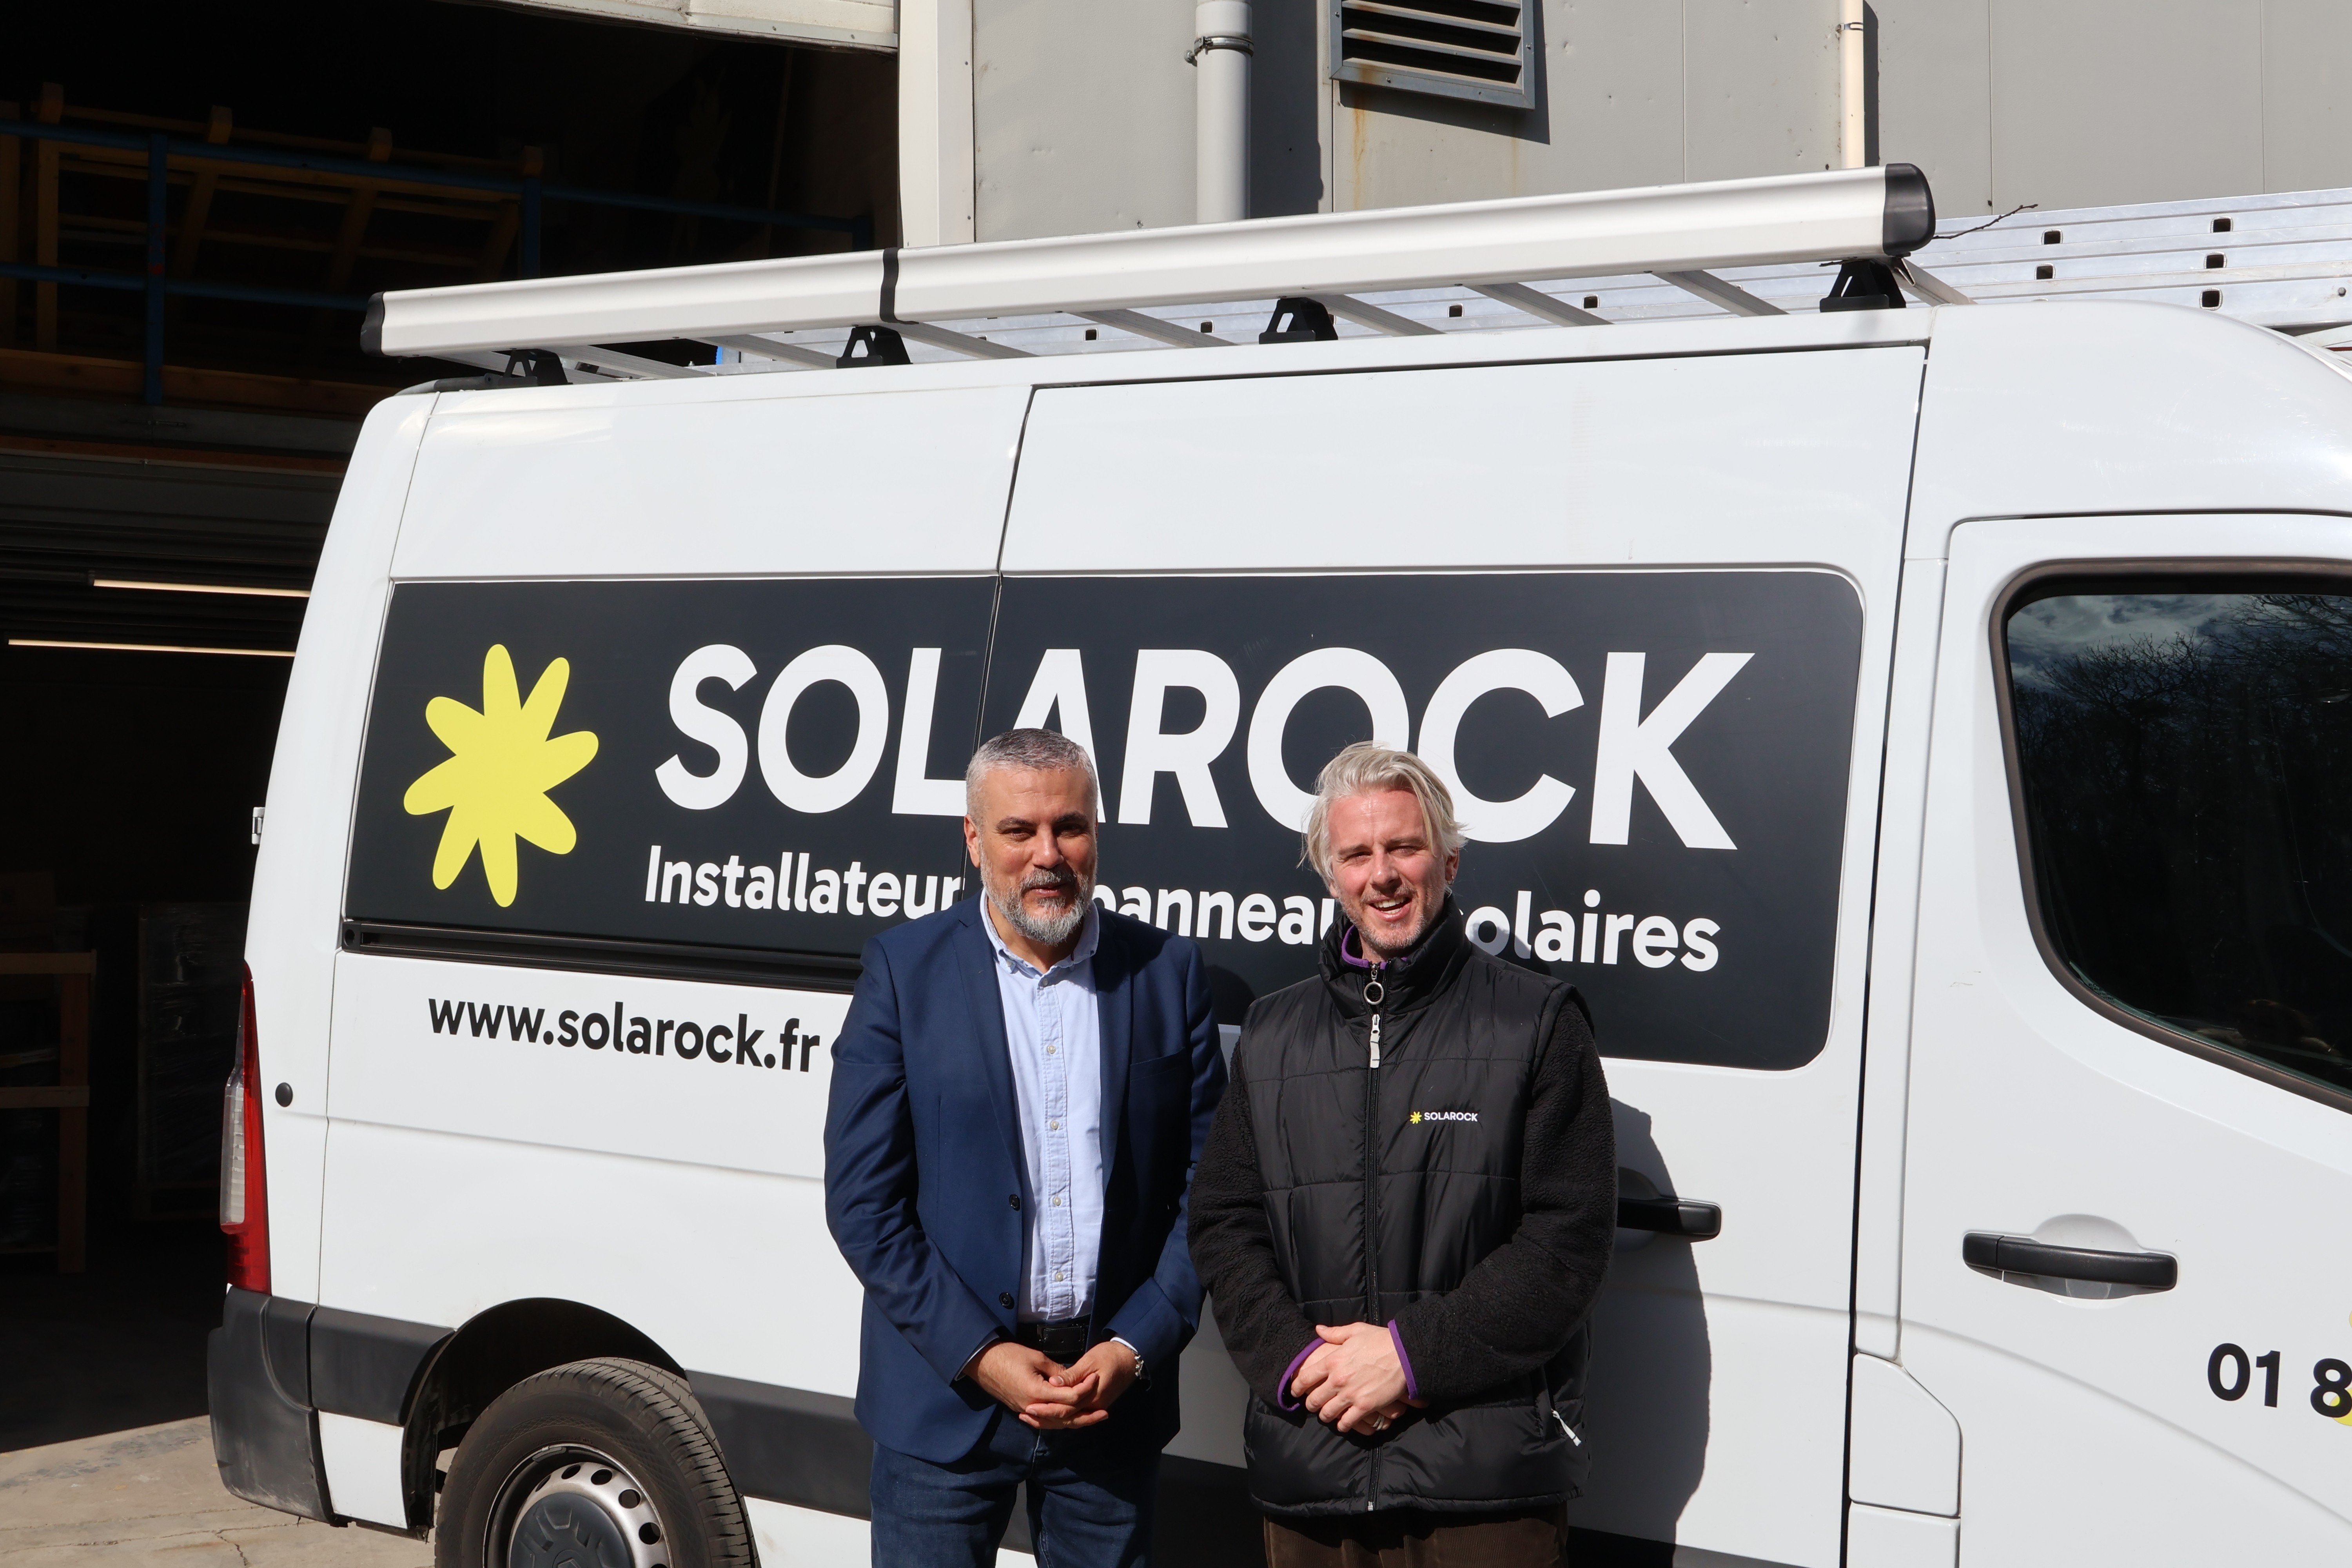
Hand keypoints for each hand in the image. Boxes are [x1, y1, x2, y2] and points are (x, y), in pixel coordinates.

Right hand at [968, 1342, 1094, 1427]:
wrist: (982, 1362)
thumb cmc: (1008, 1355)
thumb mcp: (1036, 1358)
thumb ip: (1057, 1371)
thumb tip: (1073, 1380)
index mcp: (1037, 1392)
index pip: (1069, 1398)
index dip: (1085, 1389)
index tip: (1095, 1378)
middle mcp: (1032, 1406)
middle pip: (1065, 1417)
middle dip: (1086, 1416)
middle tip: (1104, 1413)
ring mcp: (1025, 1410)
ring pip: (1055, 1423)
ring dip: (1074, 1422)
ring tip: (1091, 1419)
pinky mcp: (1021, 1408)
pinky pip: (1043, 1421)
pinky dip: (1057, 1422)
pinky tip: (1067, 1420)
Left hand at [1025, 1341, 1138, 1428]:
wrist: (1130, 1359)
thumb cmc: (1110, 1356)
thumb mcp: (1090, 1361)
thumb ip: (1072, 1375)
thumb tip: (1053, 1383)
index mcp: (1092, 1397)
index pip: (1065, 1409)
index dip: (1046, 1409)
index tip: (1029, 1407)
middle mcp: (1093, 1407)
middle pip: (1065, 1419)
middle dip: (1044, 1418)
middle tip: (1024, 1415)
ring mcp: (1095, 1408)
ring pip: (1069, 1420)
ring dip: (1049, 1420)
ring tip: (1030, 1418)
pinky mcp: (1093, 1405)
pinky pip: (1074, 1415)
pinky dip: (1059, 1417)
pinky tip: (1046, 1415)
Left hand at [1298, 1322, 1411, 1433]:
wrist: (1404, 1354)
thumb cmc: (1380, 1340)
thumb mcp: (1355, 1331)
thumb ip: (1334, 1333)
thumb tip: (1318, 1330)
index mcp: (1333, 1361)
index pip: (1305, 1378)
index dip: (1296, 1387)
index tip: (1295, 1392)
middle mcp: (1338, 1379)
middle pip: (1314, 1399)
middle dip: (1310, 1404)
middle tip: (1312, 1405)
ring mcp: (1350, 1395)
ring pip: (1327, 1413)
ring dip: (1325, 1415)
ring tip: (1326, 1414)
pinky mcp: (1364, 1406)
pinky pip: (1346, 1422)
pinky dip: (1342, 1425)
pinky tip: (1343, 1424)